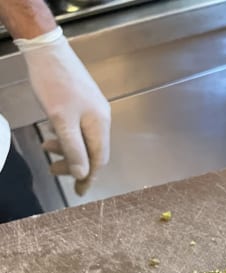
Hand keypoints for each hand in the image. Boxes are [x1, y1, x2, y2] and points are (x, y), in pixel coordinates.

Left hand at [15, 27, 110, 194]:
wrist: (47, 49)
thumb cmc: (54, 84)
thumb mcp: (61, 121)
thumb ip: (74, 150)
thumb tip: (83, 174)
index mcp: (99, 125)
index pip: (98, 160)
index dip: (88, 178)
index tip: (79, 192)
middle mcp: (101, 118)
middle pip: (92, 152)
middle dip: (75, 165)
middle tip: (55, 172)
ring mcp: (93, 109)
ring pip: (83, 140)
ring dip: (67, 150)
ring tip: (47, 151)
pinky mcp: (83, 102)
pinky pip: (79, 128)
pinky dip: (66, 137)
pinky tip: (52, 134)